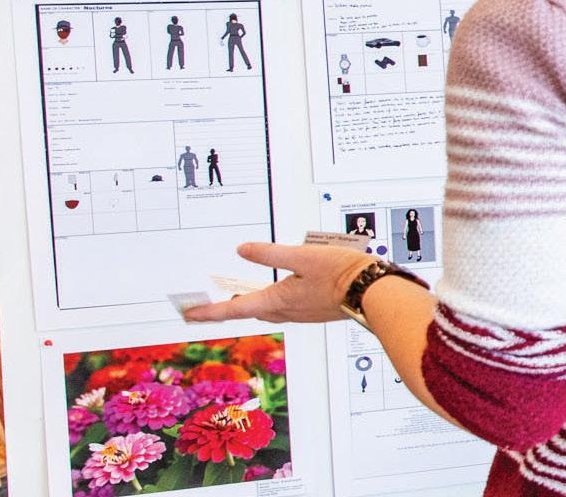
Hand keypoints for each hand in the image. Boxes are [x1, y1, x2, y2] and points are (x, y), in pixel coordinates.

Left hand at [182, 242, 375, 324]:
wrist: (376, 293)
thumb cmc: (343, 274)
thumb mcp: (303, 256)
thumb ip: (271, 253)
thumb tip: (242, 250)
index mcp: (279, 300)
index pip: (235, 308)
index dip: (209, 310)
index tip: (189, 314)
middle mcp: (288, 311)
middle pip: (251, 310)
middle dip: (229, 308)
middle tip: (209, 307)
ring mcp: (304, 313)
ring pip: (269, 310)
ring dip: (252, 304)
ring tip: (240, 296)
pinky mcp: (317, 309)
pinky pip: (288, 307)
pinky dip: (275, 301)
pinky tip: (283, 290)